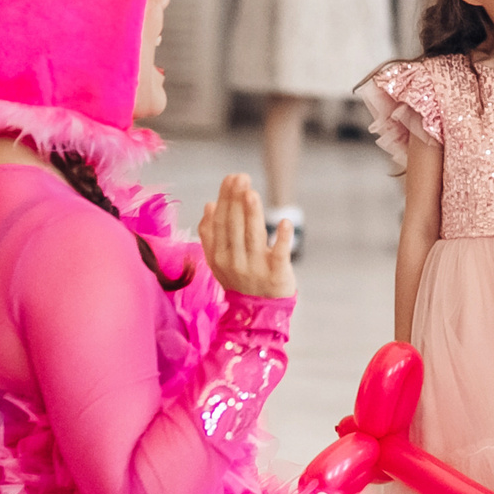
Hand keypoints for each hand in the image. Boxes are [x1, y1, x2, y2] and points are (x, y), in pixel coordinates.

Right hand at [200, 173, 295, 298]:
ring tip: (251, 193)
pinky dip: (282, 239)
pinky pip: (279, 255)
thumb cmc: (239, 279)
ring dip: (252, 214)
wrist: (256, 316)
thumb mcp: (219, 261)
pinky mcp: (276, 275)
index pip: (220, 224)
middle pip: (234, 228)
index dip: (225, 200)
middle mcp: (234, 262)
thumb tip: (209, 205)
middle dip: (236, 201)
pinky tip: (284, 222)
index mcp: (218, 257)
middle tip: (241, 177)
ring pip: (253, 238)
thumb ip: (210, 235)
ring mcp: (255, 269)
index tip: (230, 178)